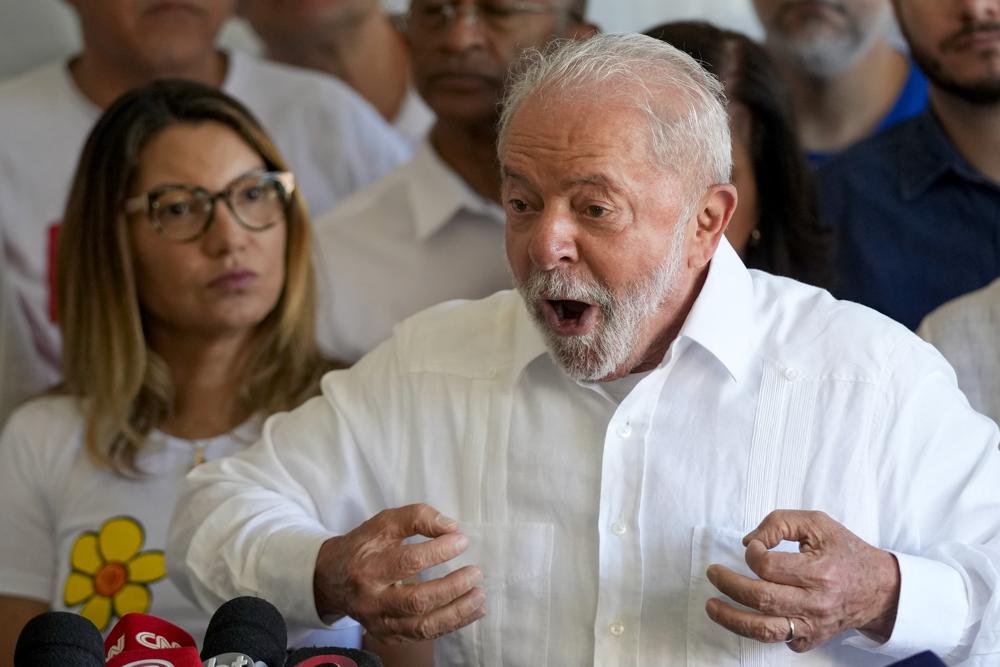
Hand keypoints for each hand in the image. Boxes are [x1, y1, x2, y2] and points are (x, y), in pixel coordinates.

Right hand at [313, 503, 485, 642]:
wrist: (332, 579)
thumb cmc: (364, 547)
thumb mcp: (384, 523)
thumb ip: (417, 518)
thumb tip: (452, 528)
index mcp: (368, 568)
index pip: (407, 561)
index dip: (438, 551)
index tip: (462, 540)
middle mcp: (372, 600)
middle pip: (416, 601)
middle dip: (451, 587)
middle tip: (475, 572)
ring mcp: (380, 623)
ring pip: (423, 626)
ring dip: (457, 612)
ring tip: (479, 595)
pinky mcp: (389, 636)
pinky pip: (425, 635)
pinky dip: (453, 624)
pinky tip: (473, 610)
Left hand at [705, 510, 899, 651]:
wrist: (880, 588)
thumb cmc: (845, 552)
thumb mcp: (817, 523)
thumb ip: (780, 523)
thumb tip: (749, 541)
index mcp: (819, 571)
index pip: (769, 567)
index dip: (752, 554)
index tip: (752, 547)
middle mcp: (816, 603)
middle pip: (761, 599)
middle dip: (729, 585)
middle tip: (713, 573)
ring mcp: (814, 625)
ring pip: (765, 629)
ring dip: (732, 619)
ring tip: (712, 606)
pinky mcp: (812, 638)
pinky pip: (780, 640)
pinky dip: (760, 631)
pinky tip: (750, 616)